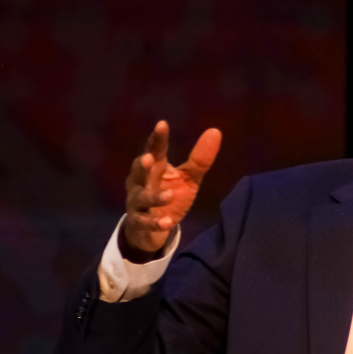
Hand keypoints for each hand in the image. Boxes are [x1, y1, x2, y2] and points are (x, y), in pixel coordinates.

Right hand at [123, 121, 221, 256]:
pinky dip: (155, 223)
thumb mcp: (188, 178)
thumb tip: (215, 131)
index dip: (157, 138)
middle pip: (139, 171)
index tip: (162, 124)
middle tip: (150, 158)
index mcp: (155, 168)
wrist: (153, 229)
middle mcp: (141, 182)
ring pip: (141, 198)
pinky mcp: (138, 223)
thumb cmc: (170, 196)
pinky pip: (143, 222)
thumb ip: (199, 159)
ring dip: (154, 197)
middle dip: (143, 165)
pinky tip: (168, 222)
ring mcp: (137, 203)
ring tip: (169, 195)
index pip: (155, 150)